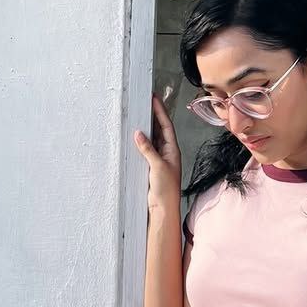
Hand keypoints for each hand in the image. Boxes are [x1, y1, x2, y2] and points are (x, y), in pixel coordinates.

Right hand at [135, 94, 181, 209]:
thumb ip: (148, 149)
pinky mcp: (151, 166)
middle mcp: (167, 152)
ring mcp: (159, 158)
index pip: (166, 125)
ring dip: (146, 127)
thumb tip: (139, 133)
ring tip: (139, 114)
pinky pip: (146, 148)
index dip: (160, 111)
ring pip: (152, 138)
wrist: (163, 207)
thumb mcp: (157, 166)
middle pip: (160, 129)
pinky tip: (134, 136)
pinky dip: (141, 141)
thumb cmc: (166, 189)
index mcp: (172, 149)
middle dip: (153, 115)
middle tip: (145, 102)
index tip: (154, 99)